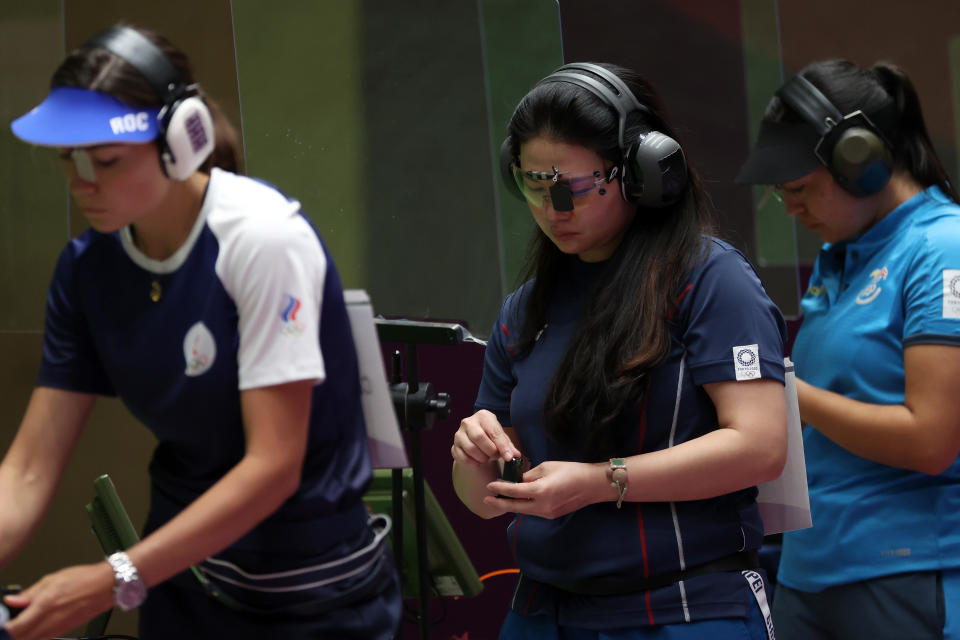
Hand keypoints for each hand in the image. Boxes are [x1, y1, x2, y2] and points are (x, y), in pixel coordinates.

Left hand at [3, 562, 113, 639]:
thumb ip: (29, 593)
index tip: (2, 624)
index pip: (14, 628)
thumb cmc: (83, 579)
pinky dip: (34, 636)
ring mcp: (57, 628)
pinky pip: (43, 639)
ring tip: (20, 626)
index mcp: (44, 605)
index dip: (4, 629)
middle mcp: (50, 620)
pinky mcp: (63, 631)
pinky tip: (33, 628)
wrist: (106, 586)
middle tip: (9, 624)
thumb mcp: (52, 579)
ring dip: (22, 636)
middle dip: (11, 634)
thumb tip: (11, 600)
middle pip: (20, 638)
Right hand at [451, 410, 520, 467]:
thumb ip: (509, 446)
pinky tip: (478, 460)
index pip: (493, 431)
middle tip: (496, 456)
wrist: (476, 441)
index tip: (509, 457)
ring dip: (483, 458)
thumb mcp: (502, 438)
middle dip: (491, 451)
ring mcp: (459, 435)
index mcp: (483, 416)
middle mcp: (468, 422)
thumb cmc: (491, 437)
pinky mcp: (454, 447)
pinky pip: (464, 459)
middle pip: (479, 438)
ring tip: (487, 457)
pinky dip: (474, 463)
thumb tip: (515, 455)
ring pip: (471, 449)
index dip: (502, 446)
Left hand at [484, 460, 603, 518]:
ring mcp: (547, 513)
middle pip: (515, 507)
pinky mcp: (552, 515)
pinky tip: (517, 500)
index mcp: (541, 491)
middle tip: (486, 500)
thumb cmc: (572, 471)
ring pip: (523, 511)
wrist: (592, 485)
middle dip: (499, 503)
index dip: (500, 489)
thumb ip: (530, 475)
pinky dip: (523, 506)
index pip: (514, 491)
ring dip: (511, 505)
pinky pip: (532, 511)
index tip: (490, 485)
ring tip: (498, 499)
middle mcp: (543, 506)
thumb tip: (518, 481)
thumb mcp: (547, 467)